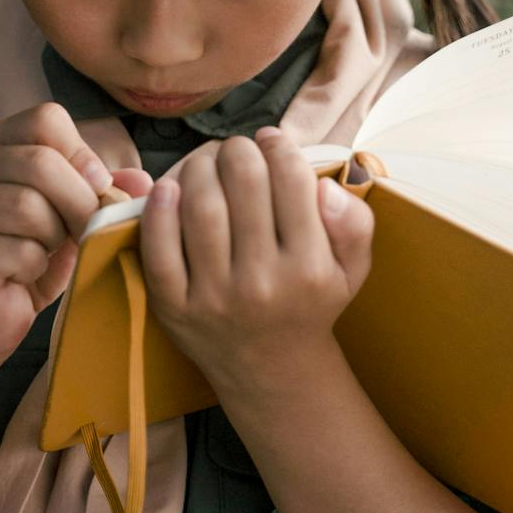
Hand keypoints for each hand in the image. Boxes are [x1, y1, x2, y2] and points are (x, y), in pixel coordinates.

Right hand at [0, 103, 152, 367]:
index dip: (82, 155)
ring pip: (28, 207)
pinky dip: (36, 268)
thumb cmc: (29, 257)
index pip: (46, 120)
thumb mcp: (71, 214)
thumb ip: (104, 191)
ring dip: (54, 237)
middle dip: (78, 202)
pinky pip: (19, 251)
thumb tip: (145, 183)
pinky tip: (22, 275)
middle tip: (84, 230)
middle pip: (40, 163)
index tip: (97, 187)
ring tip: (45, 252)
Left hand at [138, 126, 373, 389]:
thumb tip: (326, 187)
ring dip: (199, 165)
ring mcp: (214, 296)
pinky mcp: (175, 308)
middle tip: (237, 149)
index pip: (291, 180)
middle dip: (239, 149)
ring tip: (207, 161)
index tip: (271, 140)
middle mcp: (262, 283)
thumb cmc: (310, 304)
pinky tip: (170, 187)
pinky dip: (159, 209)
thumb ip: (354, 225)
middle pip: (243, 182)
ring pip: (201, 205)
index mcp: (309, 269)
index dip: (279, 146)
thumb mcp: (351, 271)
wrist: (272, 371)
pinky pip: (159, 247)